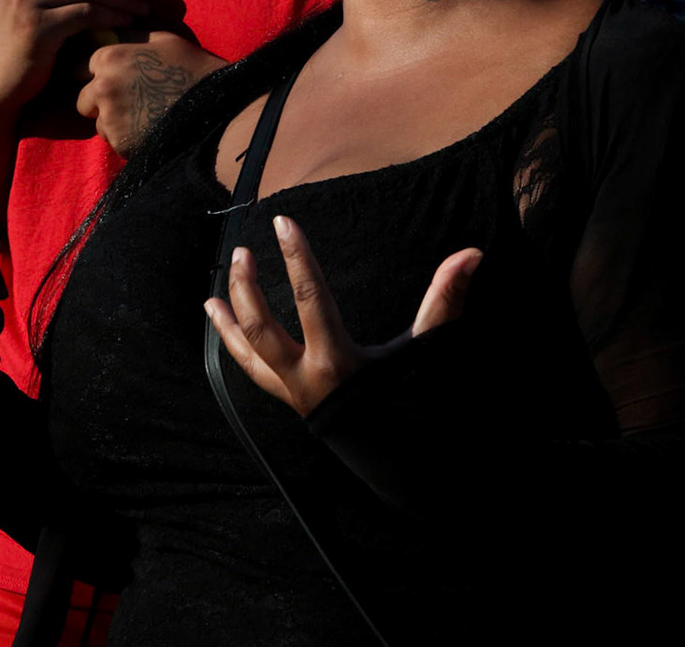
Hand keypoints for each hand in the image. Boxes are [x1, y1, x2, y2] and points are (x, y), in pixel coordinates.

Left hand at [77, 31, 225, 155]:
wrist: (213, 106)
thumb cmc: (191, 68)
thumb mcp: (162, 40)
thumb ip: (129, 38)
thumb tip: (111, 35)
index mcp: (109, 57)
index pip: (80, 65)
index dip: (96, 72)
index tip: (110, 77)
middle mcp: (102, 87)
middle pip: (83, 98)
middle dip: (98, 100)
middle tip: (127, 100)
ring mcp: (110, 117)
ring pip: (98, 121)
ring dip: (112, 121)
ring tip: (143, 115)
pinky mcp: (120, 142)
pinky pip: (113, 140)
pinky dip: (126, 137)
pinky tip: (148, 128)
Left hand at [204, 214, 481, 416]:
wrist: (398, 462)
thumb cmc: (412, 403)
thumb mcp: (424, 351)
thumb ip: (445, 300)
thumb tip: (472, 254)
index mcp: (336, 361)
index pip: (310, 296)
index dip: (296, 256)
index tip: (283, 222)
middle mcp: (305, 377)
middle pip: (262, 327)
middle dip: (247, 288)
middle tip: (241, 252)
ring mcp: (292, 392)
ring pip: (247, 353)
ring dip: (231, 320)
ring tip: (212, 294)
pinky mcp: (288, 400)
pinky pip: (251, 372)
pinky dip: (235, 347)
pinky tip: (222, 326)